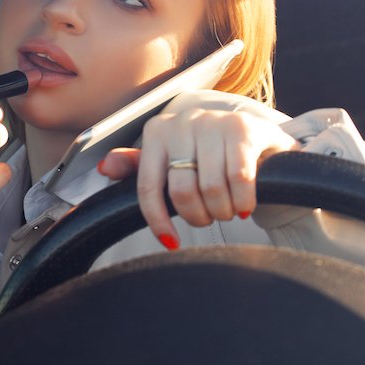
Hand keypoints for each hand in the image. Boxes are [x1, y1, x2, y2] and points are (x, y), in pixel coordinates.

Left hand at [97, 108, 299, 249]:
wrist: (259, 141)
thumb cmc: (208, 157)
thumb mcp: (170, 161)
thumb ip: (138, 167)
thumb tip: (105, 168)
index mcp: (157, 131)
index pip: (148, 186)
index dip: (158, 221)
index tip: (171, 242)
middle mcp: (182, 121)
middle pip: (181, 192)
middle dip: (198, 217)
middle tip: (209, 218)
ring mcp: (213, 122)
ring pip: (211, 189)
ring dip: (223, 211)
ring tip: (228, 209)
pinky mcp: (244, 129)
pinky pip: (239, 179)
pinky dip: (243, 201)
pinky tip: (245, 205)